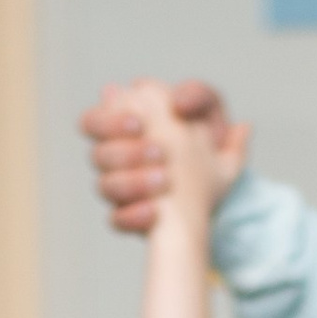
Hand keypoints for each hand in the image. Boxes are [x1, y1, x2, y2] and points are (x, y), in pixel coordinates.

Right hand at [82, 80, 245, 237]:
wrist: (224, 182)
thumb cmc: (209, 140)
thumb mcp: (211, 115)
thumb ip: (199, 96)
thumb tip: (177, 101)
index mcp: (124, 129)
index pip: (92, 122)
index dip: (106, 122)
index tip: (140, 124)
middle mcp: (116, 160)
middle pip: (96, 155)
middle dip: (126, 152)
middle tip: (160, 152)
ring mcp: (122, 191)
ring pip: (104, 187)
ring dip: (133, 181)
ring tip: (166, 179)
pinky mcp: (131, 218)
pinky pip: (116, 221)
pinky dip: (132, 215)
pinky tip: (154, 210)